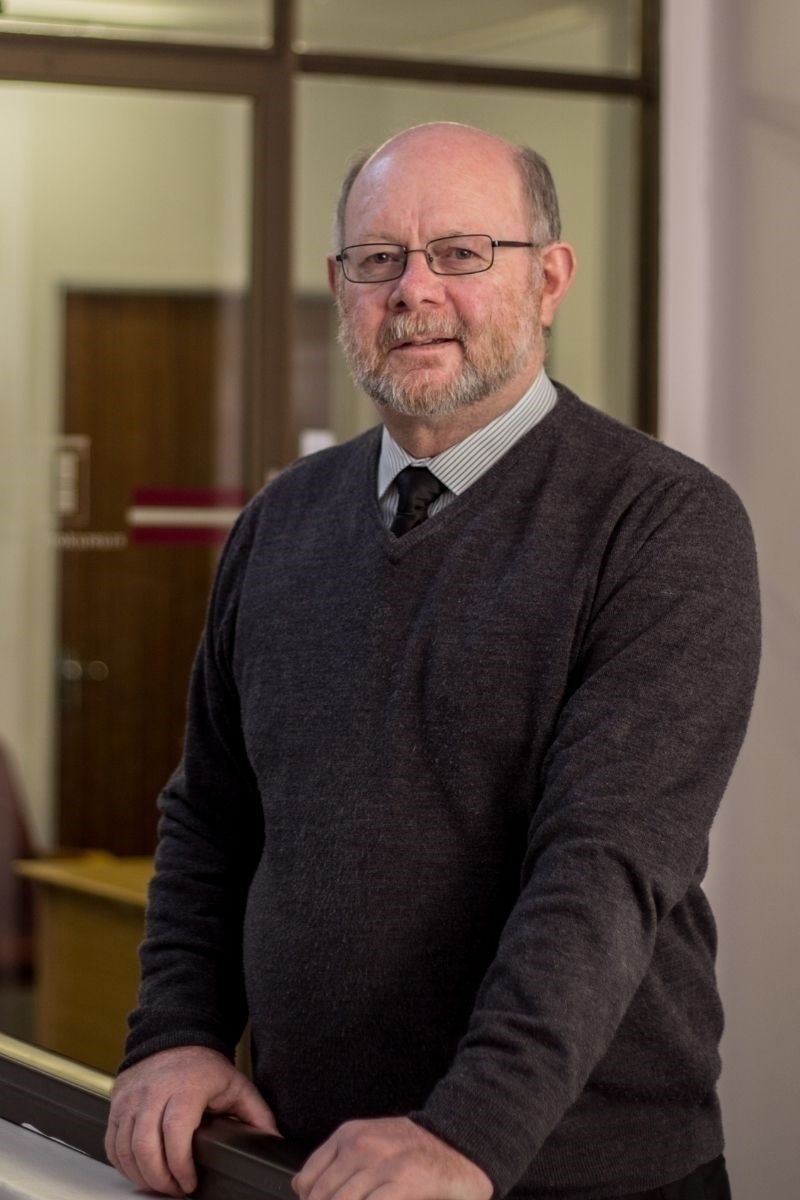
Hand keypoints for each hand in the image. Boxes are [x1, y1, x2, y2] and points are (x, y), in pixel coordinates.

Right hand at [105, 1045, 278, 1195]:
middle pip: (145, 1145)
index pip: (175, 1132)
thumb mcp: (235, 1084)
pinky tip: (140, 1170)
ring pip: (124, 1148)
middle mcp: (154, 1090)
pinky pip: (111, 1143)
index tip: (189, 1183)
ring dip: (141, 1175)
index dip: (180, 1165)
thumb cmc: (204, 1065)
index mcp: (186, 1086)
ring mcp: (132, 1097)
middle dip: (159, 1179)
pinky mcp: (117, 1103)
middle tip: (175, 1189)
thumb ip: (256, 1113)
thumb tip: (273, 1139)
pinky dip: (123, 1164)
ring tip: (160, 1183)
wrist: (174, 1036)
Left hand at [292, 1116, 492, 1199]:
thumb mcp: (369, 1142)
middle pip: (321, 1197)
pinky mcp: (401, 1182)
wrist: (460, 1142)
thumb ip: (334, 1161)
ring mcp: (381, 1164)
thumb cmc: (413, 1149)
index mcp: (348, 1135)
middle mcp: (360, 1146)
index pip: (307, 1180)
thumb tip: (298, 1184)